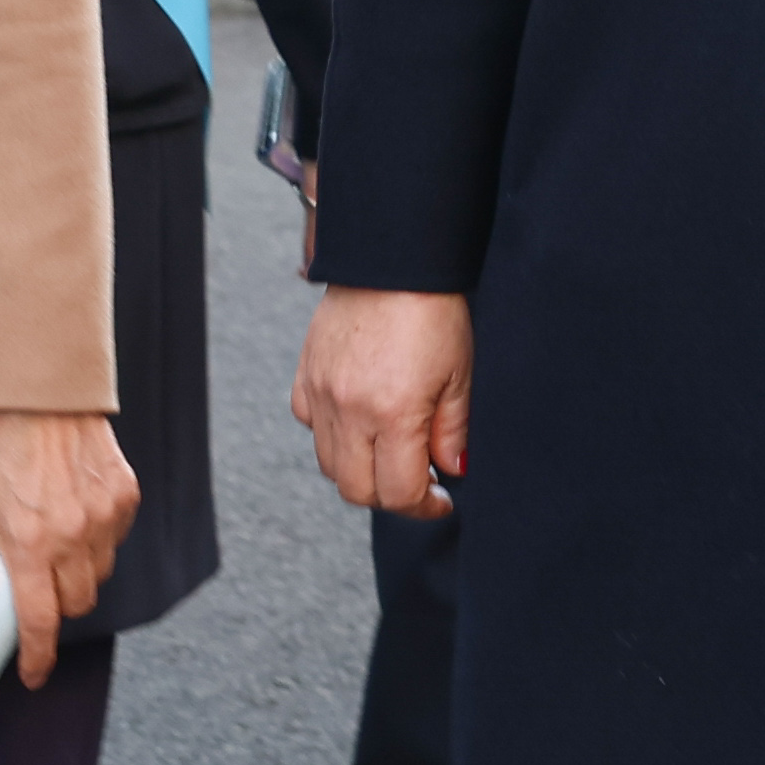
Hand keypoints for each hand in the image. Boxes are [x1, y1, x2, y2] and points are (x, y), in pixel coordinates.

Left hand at [0, 409, 139, 682]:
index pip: (39, 620)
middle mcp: (72, 534)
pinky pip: (115, 540)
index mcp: (28, 541)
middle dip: (56, 607)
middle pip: (76, 604)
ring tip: (55, 543)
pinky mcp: (124, 495)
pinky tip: (76, 513)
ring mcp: (104, 515)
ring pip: (99, 575)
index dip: (37, 656)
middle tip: (37, 588)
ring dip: (78, 574)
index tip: (34, 673)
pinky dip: (97, 540)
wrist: (40, 390)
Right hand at [291, 284, 470, 517]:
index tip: (441, 498)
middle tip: (417, 479)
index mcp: (392, 414)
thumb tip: (450, 470)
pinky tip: (360, 418)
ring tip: (390, 449)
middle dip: (390, 495)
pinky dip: (332, 434)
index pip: (397, 493)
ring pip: (328, 463)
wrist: (392, 259)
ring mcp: (321, 393)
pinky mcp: (305, 374)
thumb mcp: (459, 374)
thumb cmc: (434, 311)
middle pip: (357, 489)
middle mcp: (348, 410)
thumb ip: (452, 430)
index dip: (423, 505)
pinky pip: (309, 424)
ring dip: (360, 469)